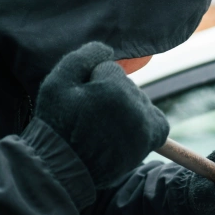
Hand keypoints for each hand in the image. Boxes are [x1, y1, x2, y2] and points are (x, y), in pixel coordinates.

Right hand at [34, 42, 167, 188]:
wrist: (63, 166)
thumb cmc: (57, 123)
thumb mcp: (57, 82)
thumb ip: (82, 57)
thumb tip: (106, 48)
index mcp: (114, 88)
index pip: (110, 70)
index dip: (92, 81)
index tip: (81, 100)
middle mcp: (135, 106)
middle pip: (127, 86)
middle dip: (111, 95)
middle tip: (90, 116)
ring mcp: (144, 125)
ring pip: (140, 102)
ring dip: (127, 109)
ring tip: (104, 127)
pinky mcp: (149, 142)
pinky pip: (158, 122)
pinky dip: (147, 122)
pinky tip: (128, 128)